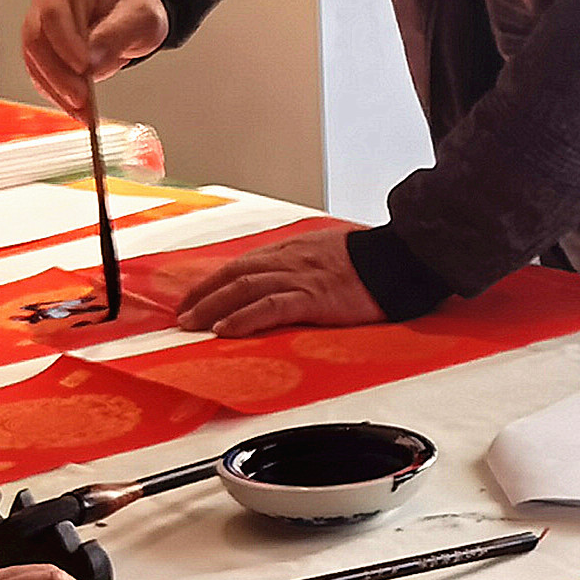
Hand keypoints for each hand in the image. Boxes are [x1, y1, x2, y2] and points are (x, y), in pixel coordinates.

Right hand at [21, 0, 168, 114]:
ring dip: (58, 90)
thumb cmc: (134, 6)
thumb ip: (116, 35)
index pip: (55, 13)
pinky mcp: (44, 56)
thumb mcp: (140, 15)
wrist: (132, 15)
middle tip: (82, 97)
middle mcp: (47, 7)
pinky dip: (59, 96)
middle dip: (59, 74)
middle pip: (37, 41)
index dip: (65, 42)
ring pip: (36, 64)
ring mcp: (42, 32)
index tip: (83, 67)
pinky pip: (43, 78)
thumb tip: (92, 62)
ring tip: (83, 110)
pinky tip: (78, 110)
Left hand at [174, 224, 389, 336]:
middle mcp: (289, 260)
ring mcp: (300, 277)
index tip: (194, 298)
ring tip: (192, 325)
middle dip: (203, 295)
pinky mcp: (313, 298)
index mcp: (292, 250)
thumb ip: (301, 265)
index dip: (213, 281)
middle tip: (181, 316)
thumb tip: (283, 281)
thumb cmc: (367, 262)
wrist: (397, 260)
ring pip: (244, 289)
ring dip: (213, 307)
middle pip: (234, 274)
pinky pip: (270, 307)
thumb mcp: (327, 254)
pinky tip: (225, 330)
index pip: (242, 264)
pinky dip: (243, 318)